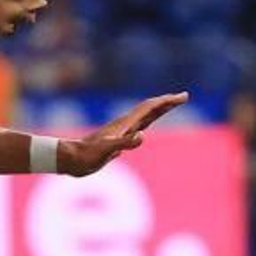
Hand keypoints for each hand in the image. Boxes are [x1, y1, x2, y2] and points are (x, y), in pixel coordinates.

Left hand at [57, 92, 189, 176]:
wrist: (72, 159)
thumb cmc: (87, 155)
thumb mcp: (107, 150)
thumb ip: (125, 143)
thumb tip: (142, 136)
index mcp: (126, 124)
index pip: (150, 108)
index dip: (167, 102)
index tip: (183, 96)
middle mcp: (126, 124)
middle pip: (150, 109)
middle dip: (167, 102)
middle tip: (184, 97)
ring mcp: (122, 131)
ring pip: (145, 117)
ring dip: (160, 110)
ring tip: (171, 105)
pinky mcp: (119, 140)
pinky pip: (138, 127)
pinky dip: (148, 123)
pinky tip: (147, 127)